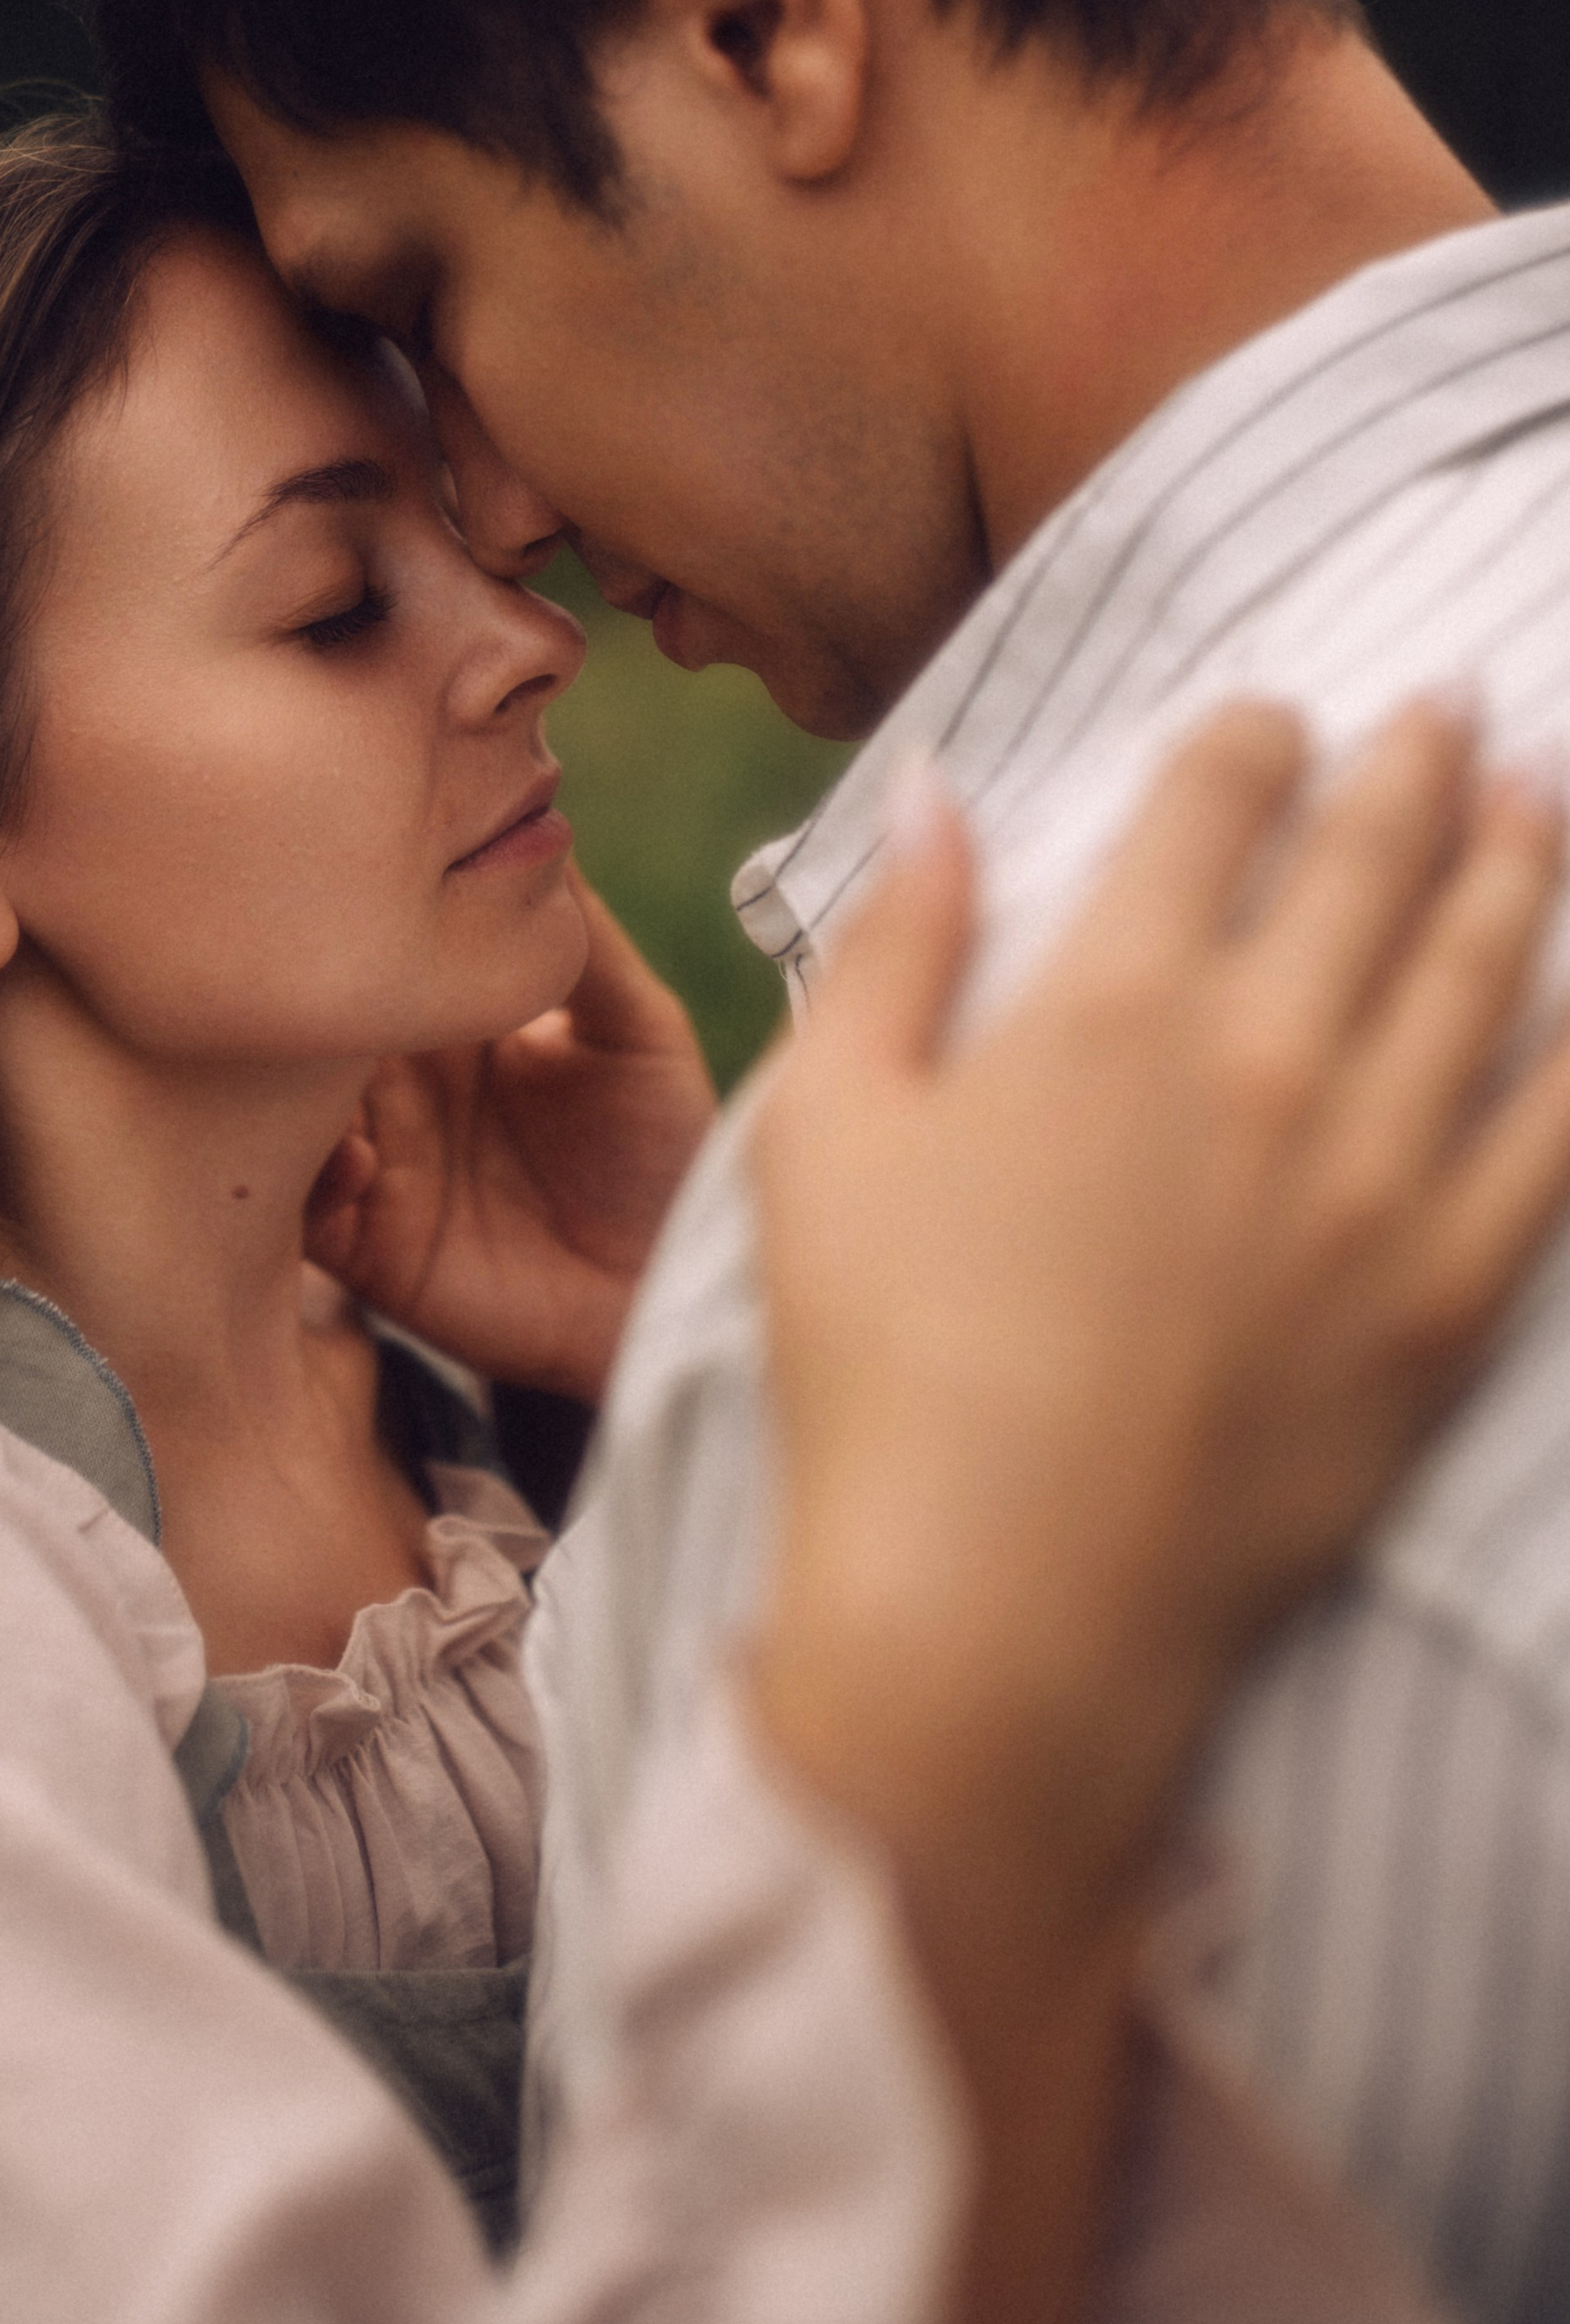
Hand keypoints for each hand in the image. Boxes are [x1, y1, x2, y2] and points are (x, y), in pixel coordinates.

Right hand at [303, 868, 715, 1399]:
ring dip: (293, 1084)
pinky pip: (305, 1206)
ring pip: (290, 1103)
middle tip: (315, 965)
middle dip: (307, 989)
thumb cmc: (660, 1154)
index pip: (384, 948)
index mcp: (451, 1016)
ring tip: (325, 1069)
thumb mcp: (637, 1031)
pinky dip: (316, 1179)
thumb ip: (585, 939)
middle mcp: (398, 1078)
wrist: (667, 1292)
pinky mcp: (368, 1244)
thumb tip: (542, 827)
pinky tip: (362, 1164)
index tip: (356, 875)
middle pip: (320, 1017)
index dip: (365, 913)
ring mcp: (374, 1157)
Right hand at [749, 697, 1569, 1873]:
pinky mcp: (1445, 1298)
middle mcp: (1264, 1059)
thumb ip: (891, 944)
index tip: (1269, 722)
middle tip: (1450, 708)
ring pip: (1484, 968)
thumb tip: (934, 788)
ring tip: (1540, 797)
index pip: (1218, 801)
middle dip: (1417, 762)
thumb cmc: (882, 1367)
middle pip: (1377, 857)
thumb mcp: (826, 1129)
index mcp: (1108, 1002)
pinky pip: (1555, 1136)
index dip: (1252, 736)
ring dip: (1520, 861)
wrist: (1000, 1614)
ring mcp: (1375, 1178)